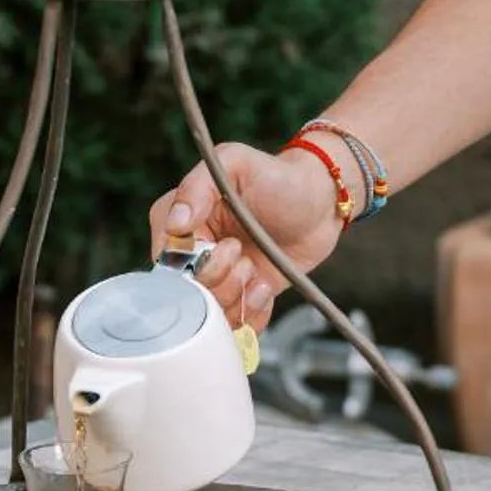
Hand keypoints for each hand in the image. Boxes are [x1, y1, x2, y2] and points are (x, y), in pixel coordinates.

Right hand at [146, 142, 344, 332]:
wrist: (322, 203)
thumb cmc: (279, 177)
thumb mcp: (236, 163)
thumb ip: (197, 186)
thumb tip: (176, 223)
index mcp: (181, 220)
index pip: (167, 259)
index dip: (196, 264)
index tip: (229, 246)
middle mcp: (194, 254)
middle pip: (188, 293)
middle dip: (220, 282)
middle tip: (245, 257)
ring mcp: (219, 280)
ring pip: (210, 315)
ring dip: (238, 299)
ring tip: (257, 273)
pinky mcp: (242, 300)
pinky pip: (235, 327)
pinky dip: (252, 316)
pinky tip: (265, 290)